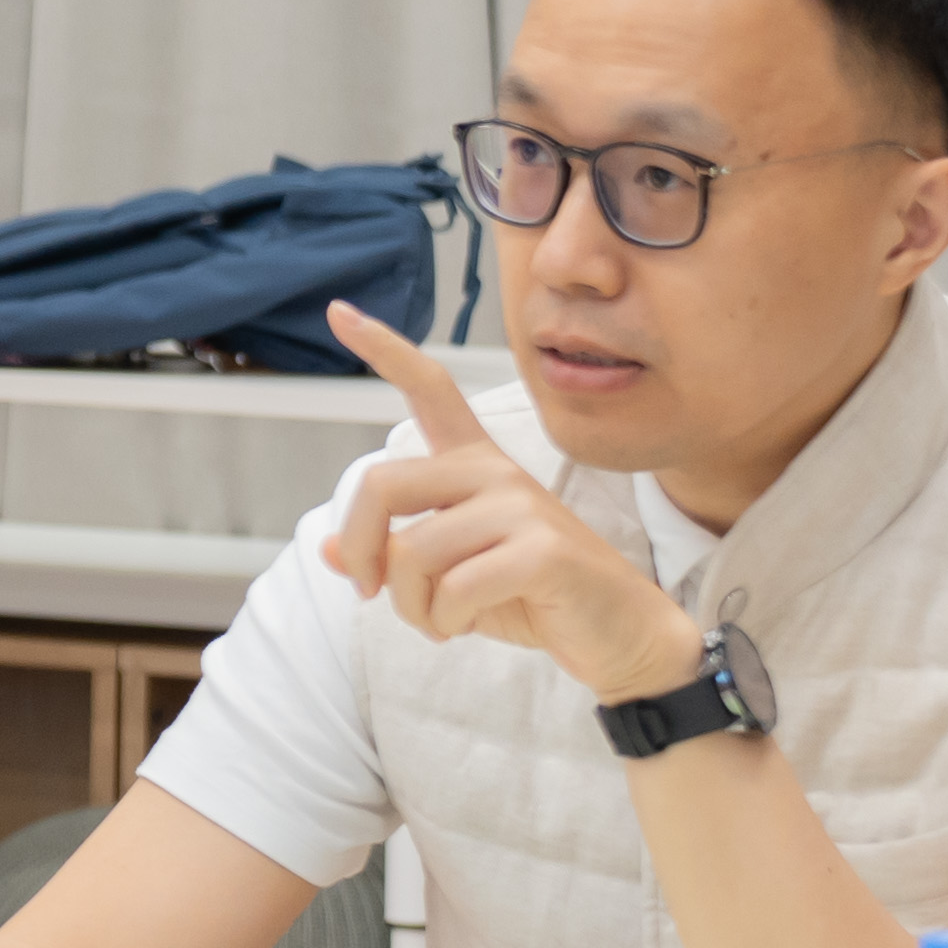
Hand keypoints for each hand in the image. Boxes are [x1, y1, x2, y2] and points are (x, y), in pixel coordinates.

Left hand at [322, 307, 695, 701]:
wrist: (619, 636)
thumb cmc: (532, 598)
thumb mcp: (449, 577)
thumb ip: (395, 555)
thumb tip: (327, 548)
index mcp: (474, 465)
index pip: (428, 389)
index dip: (383, 348)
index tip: (340, 311)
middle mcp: (494, 471)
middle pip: (381, 482)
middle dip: (360, 548)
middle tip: (370, 592)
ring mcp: (521, 505)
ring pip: (412, 551)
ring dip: (409, 606)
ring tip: (438, 621)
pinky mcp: (543, 548)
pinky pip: (453, 587)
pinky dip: (442, 620)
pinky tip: (461, 626)